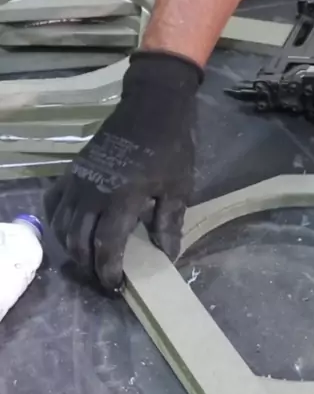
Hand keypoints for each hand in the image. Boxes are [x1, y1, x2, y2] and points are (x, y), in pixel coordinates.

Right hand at [44, 50, 201, 292]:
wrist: (152, 106)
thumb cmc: (171, 147)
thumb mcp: (179, 187)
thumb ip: (170, 223)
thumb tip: (168, 257)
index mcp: (122, 198)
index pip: (106, 247)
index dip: (108, 272)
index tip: (116, 286)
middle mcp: (92, 192)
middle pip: (78, 242)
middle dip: (89, 266)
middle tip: (104, 278)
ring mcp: (77, 181)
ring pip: (62, 227)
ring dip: (73, 249)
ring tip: (90, 260)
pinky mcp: (71, 171)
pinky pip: (53, 203)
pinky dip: (57, 222)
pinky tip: (71, 231)